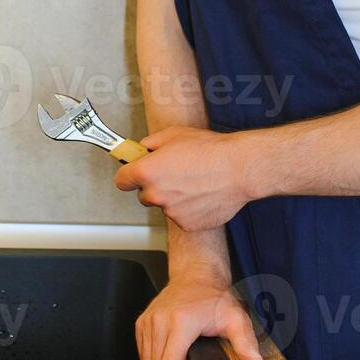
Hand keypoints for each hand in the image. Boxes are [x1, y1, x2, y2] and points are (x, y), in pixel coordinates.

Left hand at [114, 126, 256, 230]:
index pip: (121, 180)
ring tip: (194, 182)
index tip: (133, 173)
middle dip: (154, 185)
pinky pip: (181, 216)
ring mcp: (171, 212)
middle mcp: (155, 195)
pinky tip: (201, 194)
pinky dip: (188, 209)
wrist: (238, 169)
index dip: (128, 175)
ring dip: (173, 197)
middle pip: (143, 195)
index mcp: (147, 172)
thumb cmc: (209, 150)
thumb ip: (150, 143)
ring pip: (165, 206)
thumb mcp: (174, 134)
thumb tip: (142, 149)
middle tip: (174, 173)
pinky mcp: (187, 224)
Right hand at [134, 268, 264, 359]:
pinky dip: (152, 358)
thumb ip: (245, 341)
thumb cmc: (212, 295)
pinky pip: (142, 350)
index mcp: (181, 321)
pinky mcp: (142, 323)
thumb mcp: (235, 317)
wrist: (196, 274)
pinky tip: (165, 356)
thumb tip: (254, 359)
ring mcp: (149, 321)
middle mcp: (161, 320)